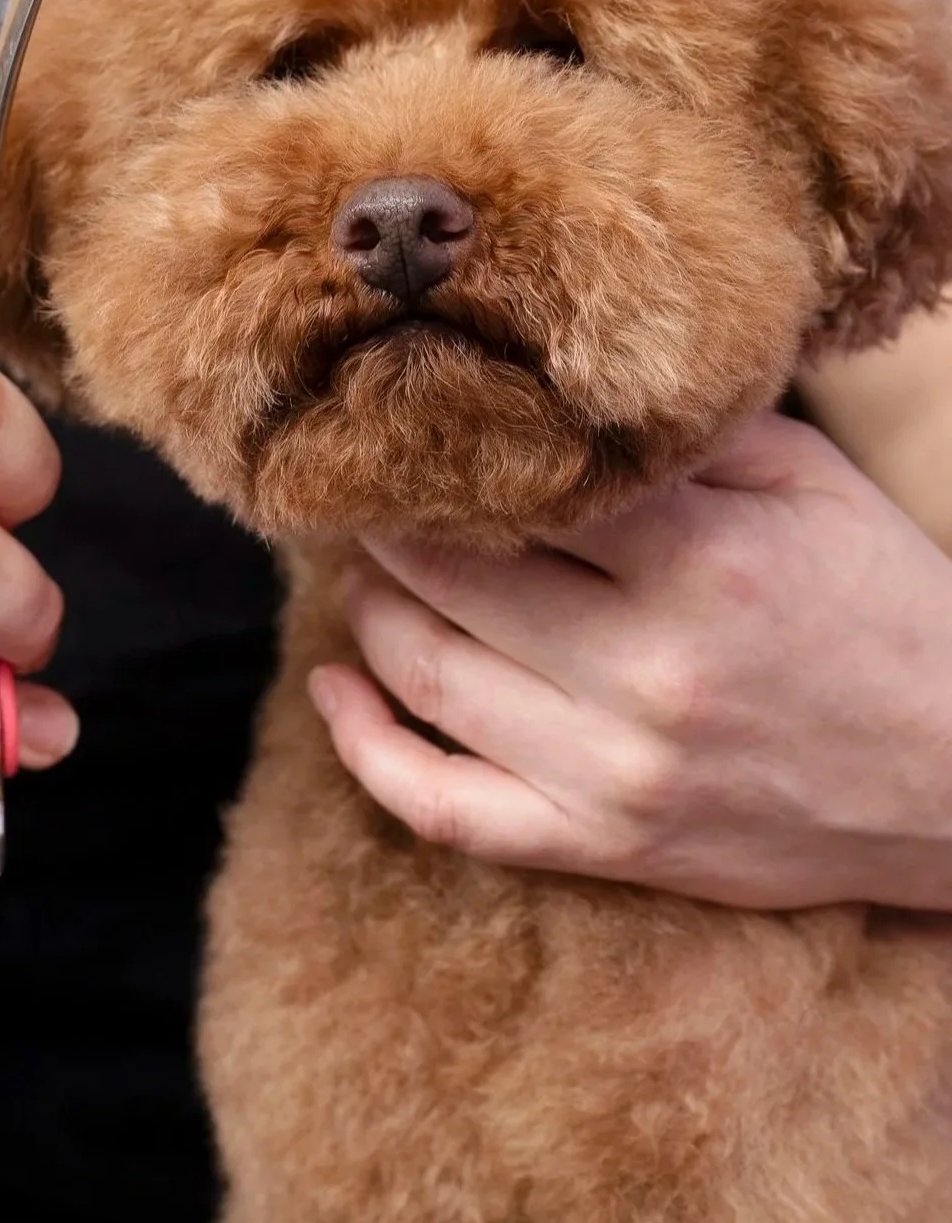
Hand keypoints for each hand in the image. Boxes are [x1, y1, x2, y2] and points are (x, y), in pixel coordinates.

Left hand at [309, 409, 951, 907]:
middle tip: (357, 476)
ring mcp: (616, 773)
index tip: (401, 409)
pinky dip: (367, 749)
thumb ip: (682, 432)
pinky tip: (336, 687)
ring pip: (427, 676)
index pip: (514, 485)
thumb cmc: (887, 606)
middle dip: (384, 516)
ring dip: (368, 605)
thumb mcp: (807, 483)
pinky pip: (444, 809)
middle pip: (448, 573)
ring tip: (358, 555)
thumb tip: (549, 376)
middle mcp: (647, 673)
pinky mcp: (606, 846)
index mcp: (701, 562)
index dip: (442, 443)